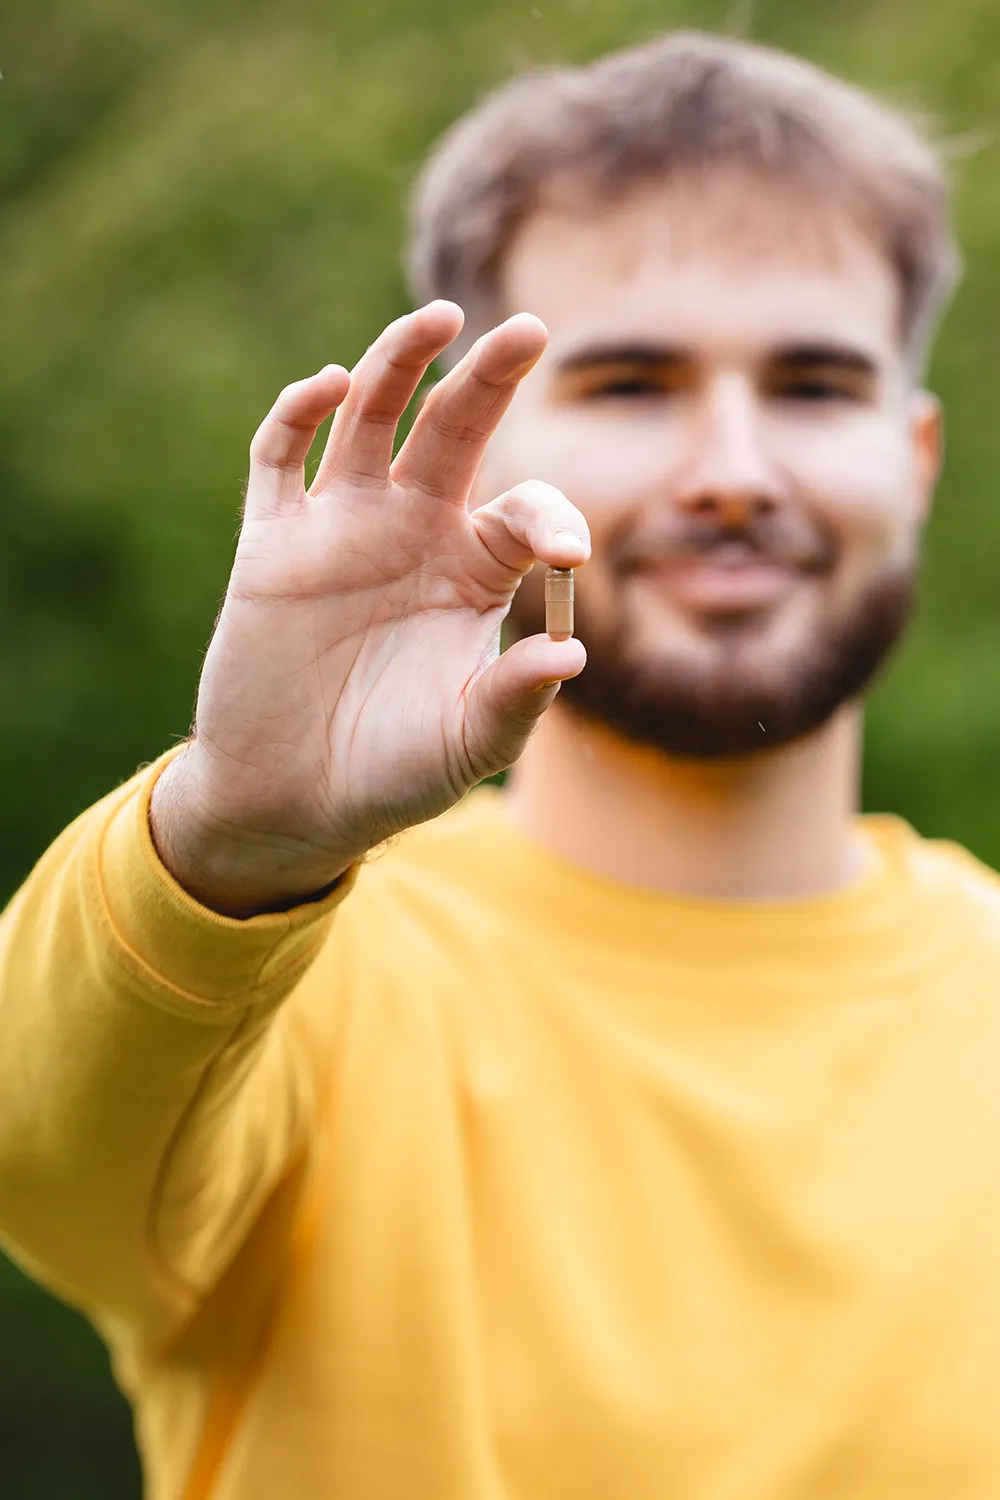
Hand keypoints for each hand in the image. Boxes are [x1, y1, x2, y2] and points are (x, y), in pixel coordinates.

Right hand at [150, 301, 588, 914]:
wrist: (292, 799)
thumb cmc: (392, 771)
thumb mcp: (466, 743)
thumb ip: (514, 700)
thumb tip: (573, 653)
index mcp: (475, 569)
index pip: (525, 507)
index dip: (552, 516)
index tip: (567, 554)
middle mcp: (414, 530)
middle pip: (454, 428)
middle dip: (489, 377)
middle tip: (527, 331)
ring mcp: (341, 526)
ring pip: (370, 416)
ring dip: (398, 362)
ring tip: (437, 319)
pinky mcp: (273, 541)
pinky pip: (280, 455)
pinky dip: (298, 413)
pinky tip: (329, 386)